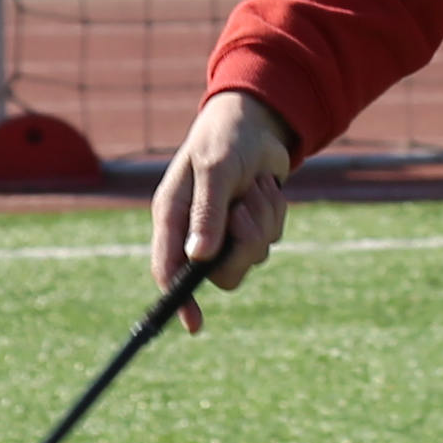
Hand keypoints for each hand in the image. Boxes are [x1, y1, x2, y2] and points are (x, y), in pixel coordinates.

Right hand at [151, 89, 296, 316]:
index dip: (179, 299)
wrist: (257, 120)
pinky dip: (274, 213)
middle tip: (244, 212)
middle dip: (242, 246)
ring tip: (254, 188)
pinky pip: (271, 238)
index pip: (168, 270)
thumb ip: (206, 213)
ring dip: (262, 221)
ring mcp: (226, 231)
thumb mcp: (215, 169)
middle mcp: (196, 230)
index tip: (195, 322)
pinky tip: (265, 186)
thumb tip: (198, 259)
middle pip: (221, 273)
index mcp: (172, 216)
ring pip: (252, 257)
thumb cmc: (225, 138)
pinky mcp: (252, 226)